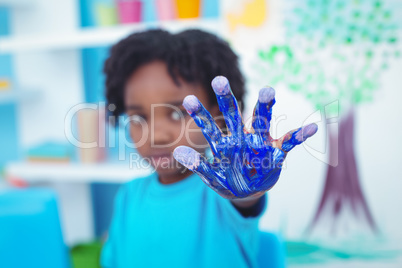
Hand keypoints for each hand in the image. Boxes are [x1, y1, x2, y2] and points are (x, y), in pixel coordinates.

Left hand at [173, 76, 317, 198]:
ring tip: (268, 90)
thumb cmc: (230, 179)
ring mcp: (260, 144)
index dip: (201, 114)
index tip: (188, 99)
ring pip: (261, 123)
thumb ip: (199, 166)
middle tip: (218, 80)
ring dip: (264, 108)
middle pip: (233, 116)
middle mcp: (242, 138)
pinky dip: (300, 136)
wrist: (249, 192)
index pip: (212, 126)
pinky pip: (290, 143)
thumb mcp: (213, 177)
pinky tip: (312, 128)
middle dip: (226, 99)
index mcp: (227, 143)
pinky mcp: (277, 154)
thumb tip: (179, 152)